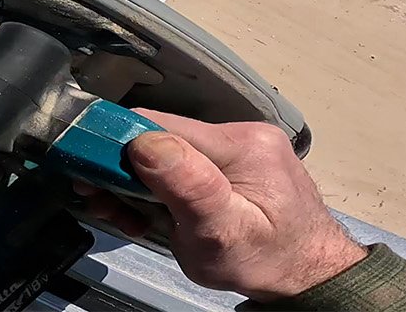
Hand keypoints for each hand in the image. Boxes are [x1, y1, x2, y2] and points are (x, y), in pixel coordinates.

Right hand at [79, 110, 364, 301]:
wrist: (310, 279)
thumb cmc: (269, 263)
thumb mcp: (225, 234)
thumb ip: (190, 187)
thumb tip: (144, 142)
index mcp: (242, 145)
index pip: (157, 126)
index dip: (116, 149)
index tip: (95, 181)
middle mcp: (240, 133)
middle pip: (157, 135)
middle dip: (122, 170)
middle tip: (103, 203)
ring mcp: (237, 145)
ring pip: (164, 149)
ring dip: (135, 181)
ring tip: (127, 215)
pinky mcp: (231, 160)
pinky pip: (179, 161)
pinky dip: (157, 185)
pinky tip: (152, 211)